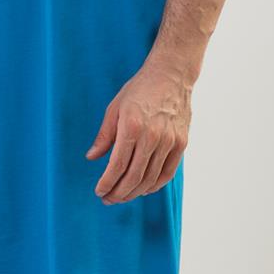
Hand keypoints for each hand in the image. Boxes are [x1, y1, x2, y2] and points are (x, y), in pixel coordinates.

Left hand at [85, 64, 190, 203]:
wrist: (171, 75)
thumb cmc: (140, 89)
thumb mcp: (114, 107)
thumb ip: (104, 135)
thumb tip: (92, 157)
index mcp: (132, 127)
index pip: (117, 165)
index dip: (107, 183)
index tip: (99, 191)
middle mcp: (152, 137)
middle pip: (133, 177)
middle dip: (118, 193)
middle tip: (108, 199)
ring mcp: (169, 141)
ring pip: (150, 179)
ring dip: (134, 192)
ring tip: (122, 196)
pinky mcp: (181, 143)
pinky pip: (167, 173)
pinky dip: (154, 185)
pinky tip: (143, 189)